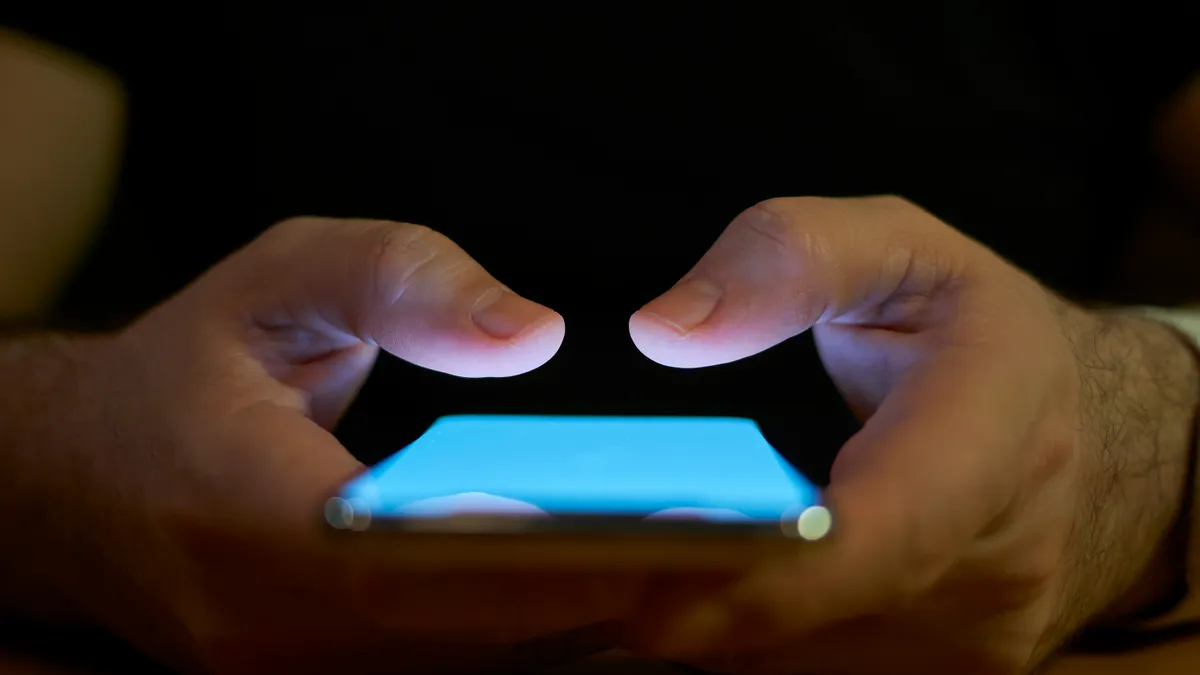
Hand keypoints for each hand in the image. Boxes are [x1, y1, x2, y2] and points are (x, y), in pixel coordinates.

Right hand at [60, 218, 639, 673]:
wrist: (82, 478)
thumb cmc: (191, 369)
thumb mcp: (281, 278)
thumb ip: (404, 281)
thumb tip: (530, 338)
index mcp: (246, 516)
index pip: (424, 559)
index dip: (556, 553)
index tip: (679, 533)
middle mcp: (267, 628)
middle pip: (466, 635)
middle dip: (602, 598)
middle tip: (732, 558)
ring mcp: (288, 674)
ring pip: (468, 667)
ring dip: (579, 624)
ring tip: (696, 571)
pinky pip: (448, 670)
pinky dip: (532, 633)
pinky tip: (610, 590)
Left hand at [624, 196, 1199, 673]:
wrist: (1076, 431)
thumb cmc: (978, 331)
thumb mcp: (902, 246)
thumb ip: (791, 258)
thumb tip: (666, 332)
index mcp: (992, 436)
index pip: (879, 535)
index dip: (759, 574)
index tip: (637, 583)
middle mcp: (994, 564)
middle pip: (814, 618)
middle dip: (681, 596)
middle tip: (550, 567)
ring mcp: (969, 637)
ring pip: (797, 656)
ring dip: (697, 617)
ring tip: (595, 565)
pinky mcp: (935, 669)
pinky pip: (806, 663)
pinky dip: (733, 630)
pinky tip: (676, 584)